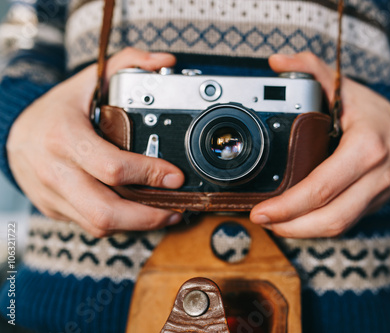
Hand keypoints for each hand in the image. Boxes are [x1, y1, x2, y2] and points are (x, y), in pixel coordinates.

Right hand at [7, 47, 184, 237]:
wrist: (14, 133)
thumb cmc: (57, 110)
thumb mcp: (88, 80)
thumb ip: (127, 64)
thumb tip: (166, 60)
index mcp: (64, 137)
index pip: (112, 167)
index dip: (149, 175)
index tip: (175, 175)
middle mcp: (55, 171)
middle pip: (104, 211)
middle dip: (148, 216)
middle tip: (176, 209)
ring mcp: (52, 195)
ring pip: (98, 225)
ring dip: (137, 225)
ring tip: (165, 215)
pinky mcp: (54, 209)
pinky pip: (89, 227)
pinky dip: (119, 224)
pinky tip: (139, 214)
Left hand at [250, 52, 389, 237]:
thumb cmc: (373, 111)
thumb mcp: (344, 85)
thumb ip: (311, 69)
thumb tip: (277, 62)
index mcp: (367, 148)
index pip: (322, 187)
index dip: (288, 205)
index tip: (261, 210)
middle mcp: (377, 176)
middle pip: (331, 217)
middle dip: (291, 225)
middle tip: (261, 220)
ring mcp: (378, 194)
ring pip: (339, 226)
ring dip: (303, 231)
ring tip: (275, 223)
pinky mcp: (374, 205)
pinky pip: (345, 223)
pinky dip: (318, 227)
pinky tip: (296, 221)